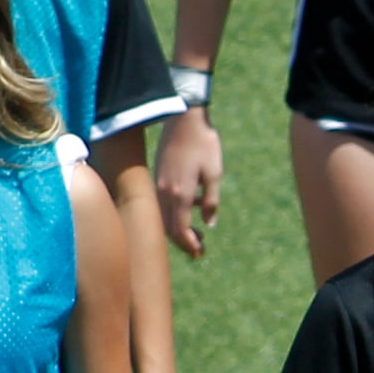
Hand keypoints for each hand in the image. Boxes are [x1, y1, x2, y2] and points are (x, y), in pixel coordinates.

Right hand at [156, 111, 221, 256]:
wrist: (184, 119)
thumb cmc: (204, 144)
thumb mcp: (214, 174)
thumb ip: (211, 201)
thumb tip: (209, 224)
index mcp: (179, 194)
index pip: (178, 230)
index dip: (188, 245)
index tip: (200, 253)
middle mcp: (164, 192)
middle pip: (168, 227)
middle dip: (183, 241)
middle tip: (199, 250)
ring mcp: (158, 184)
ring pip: (163, 216)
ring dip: (178, 228)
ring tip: (198, 232)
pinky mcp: (158, 176)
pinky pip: (163, 202)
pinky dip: (175, 212)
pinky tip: (195, 205)